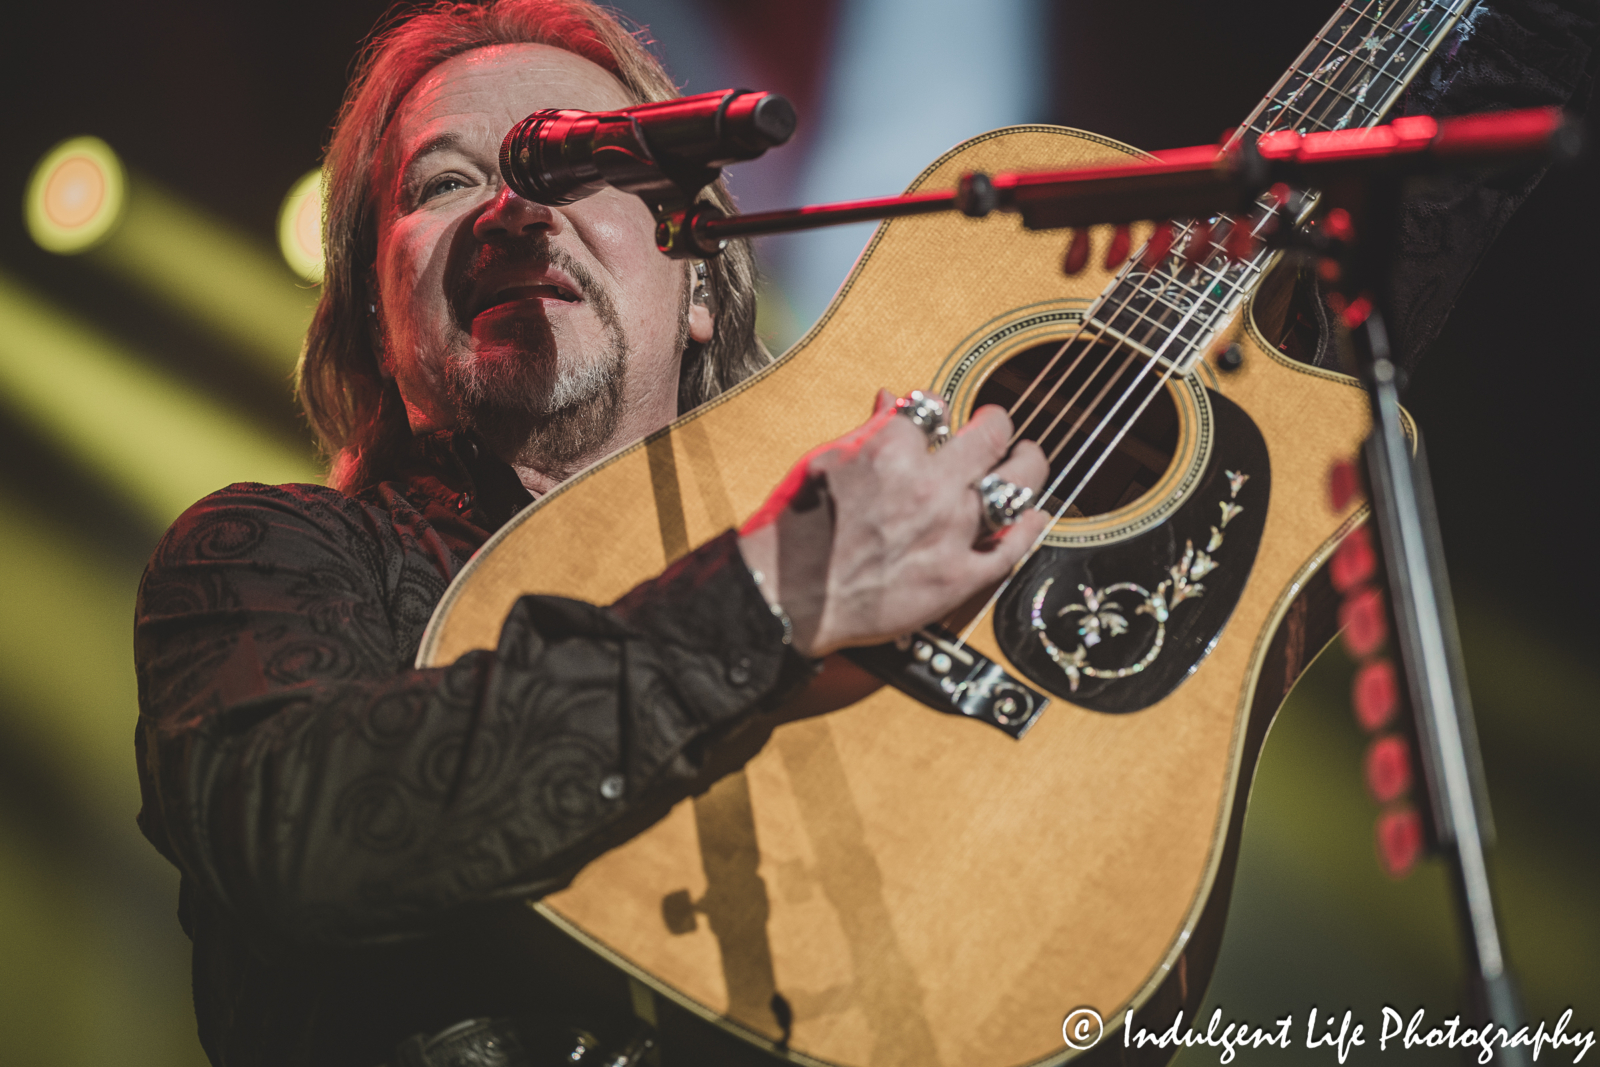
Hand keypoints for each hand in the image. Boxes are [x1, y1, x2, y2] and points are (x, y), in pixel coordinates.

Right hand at [738, 390, 1049, 657]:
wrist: (786, 599)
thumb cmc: (796, 532)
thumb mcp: (823, 462)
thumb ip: (866, 430)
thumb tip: (889, 398)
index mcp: (891, 450)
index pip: (933, 408)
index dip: (939, 409)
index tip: (941, 415)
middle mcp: (928, 485)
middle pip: (989, 436)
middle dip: (998, 423)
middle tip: (999, 425)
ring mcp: (949, 532)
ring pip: (1015, 486)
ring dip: (1028, 465)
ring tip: (1029, 458)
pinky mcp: (958, 578)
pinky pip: (1011, 548)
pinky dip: (1030, 528)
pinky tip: (1036, 515)